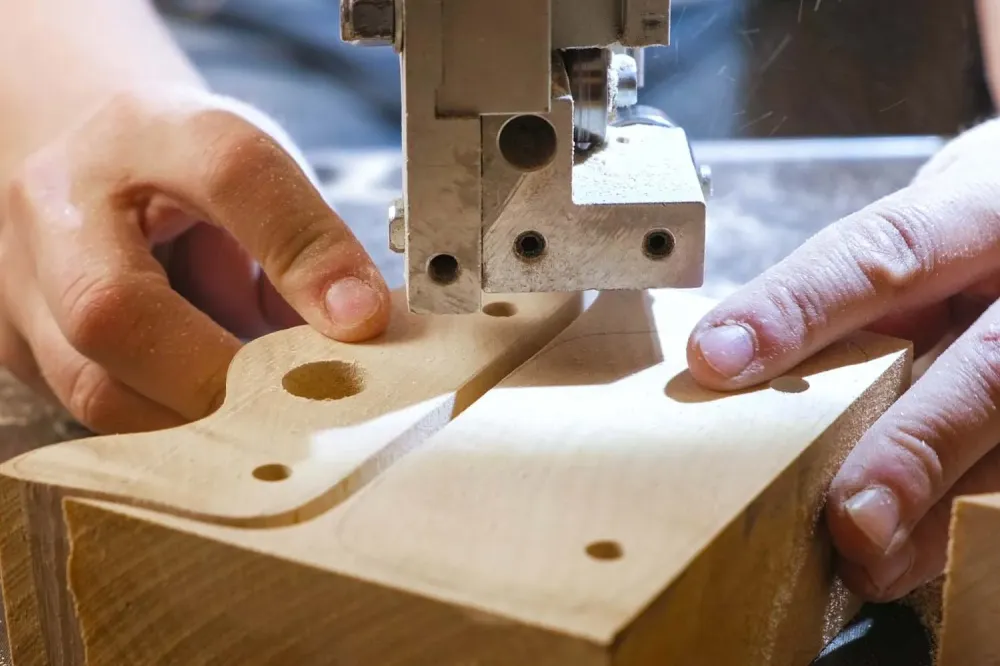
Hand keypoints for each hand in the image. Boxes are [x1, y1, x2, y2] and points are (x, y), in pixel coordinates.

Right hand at [0, 86, 389, 433]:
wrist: (90, 176)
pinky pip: (93, 416)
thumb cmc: (182, 178)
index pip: (229, 171)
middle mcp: (59, 200)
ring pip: (94, 387)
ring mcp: (17, 280)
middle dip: (224, 379)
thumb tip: (359, 328)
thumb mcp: (257, 178)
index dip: (301, 249)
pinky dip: (172, 434)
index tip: (362, 317)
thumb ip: (304, 241)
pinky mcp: (13, 345)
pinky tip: (222, 429)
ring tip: (269, 422)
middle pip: (115, 307)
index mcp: (144, 131)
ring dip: (200, 421)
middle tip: (303, 407)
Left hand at [685, 117, 999, 601]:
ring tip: (869, 557)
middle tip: (852, 517)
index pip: (886, 251)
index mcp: (983, 208)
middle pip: (988, 368)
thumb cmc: (979, 235)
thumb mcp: (928, 222)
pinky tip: (911, 554)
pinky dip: (962, 521)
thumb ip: (854, 282)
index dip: (799, 307)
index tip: (716, 359)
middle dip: (914, 446)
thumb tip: (730, 354)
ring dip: (940, 508)